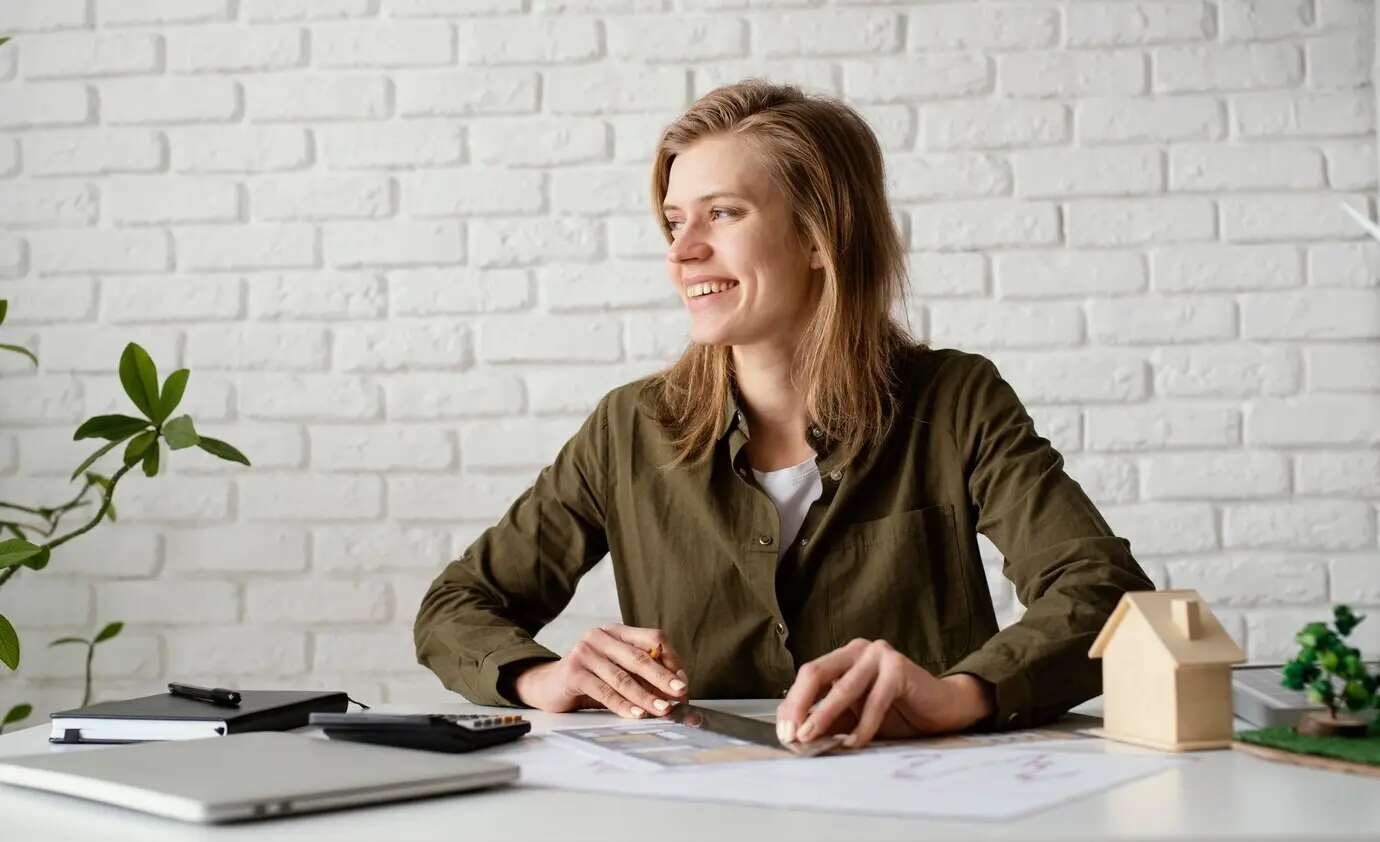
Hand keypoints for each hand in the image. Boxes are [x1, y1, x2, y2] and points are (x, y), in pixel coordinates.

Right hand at [512, 624, 687, 718]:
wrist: (548, 686)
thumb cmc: (590, 679)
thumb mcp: (618, 672)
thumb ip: (642, 676)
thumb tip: (675, 691)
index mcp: (617, 631)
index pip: (653, 638)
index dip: (671, 659)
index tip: (683, 681)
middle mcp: (601, 636)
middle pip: (639, 656)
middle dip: (663, 678)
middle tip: (681, 693)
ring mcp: (585, 652)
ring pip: (623, 677)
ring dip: (646, 696)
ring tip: (663, 710)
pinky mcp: (573, 671)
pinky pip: (604, 691)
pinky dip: (623, 705)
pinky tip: (637, 714)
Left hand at [776, 638, 993, 748]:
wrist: (943, 709)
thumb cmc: (897, 712)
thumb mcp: (855, 716)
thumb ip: (830, 719)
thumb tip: (795, 734)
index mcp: (843, 657)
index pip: (808, 675)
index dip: (792, 703)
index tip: (783, 732)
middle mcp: (858, 650)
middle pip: (816, 673)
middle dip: (799, 705)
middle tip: (791, 734)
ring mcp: (879, 654)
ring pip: (843, 687)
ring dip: (823, 715)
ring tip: (809, 737)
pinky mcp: (899, 668)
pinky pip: (874, 701)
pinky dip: (862, 726)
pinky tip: (853, 743)